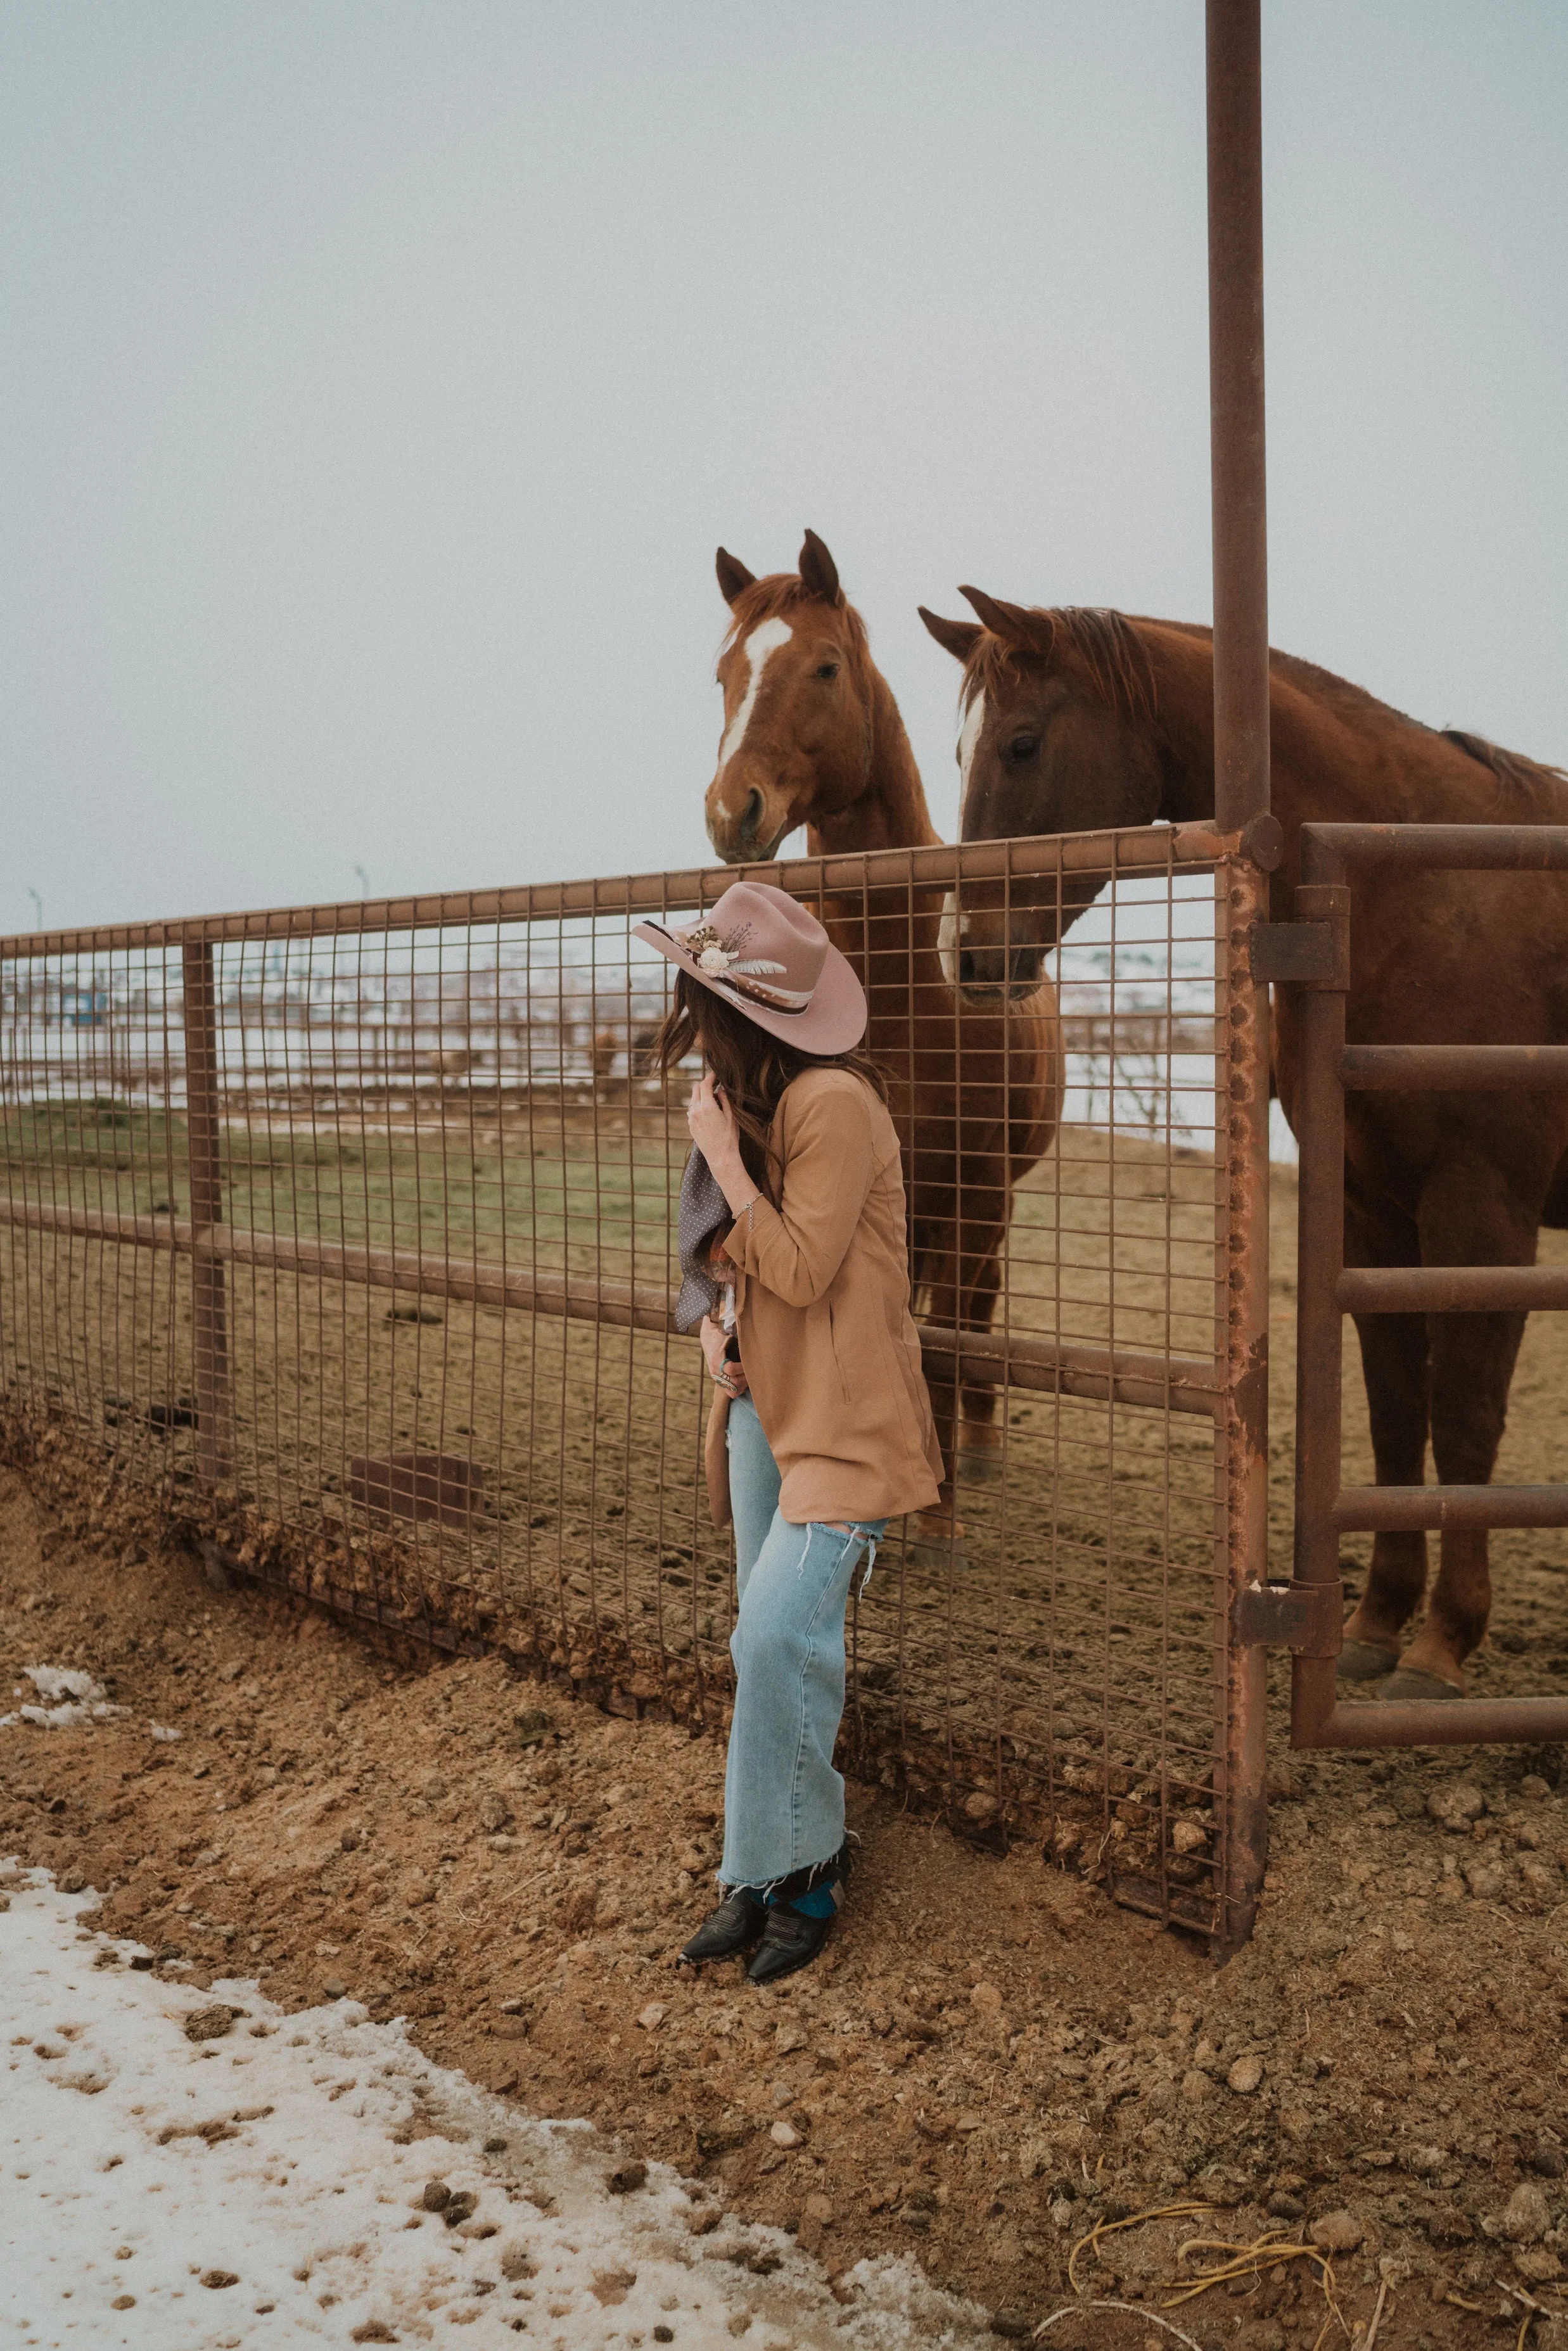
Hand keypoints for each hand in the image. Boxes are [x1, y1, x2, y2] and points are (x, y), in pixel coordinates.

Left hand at [686, 1073, 747, 1197]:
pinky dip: (699, 1107)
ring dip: (701, 1096)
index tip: (716, 1074)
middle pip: (696, 1089)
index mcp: (707, 1106)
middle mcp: (695, 1111)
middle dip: (704, 1085)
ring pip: (693, 1100)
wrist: (721, 1157)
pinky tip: (709, 1112)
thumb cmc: (729, 1137)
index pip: (705, 1084)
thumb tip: (720, 1090)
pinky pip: (692, 1111)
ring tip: (714, 1100)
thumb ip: (724, 1100)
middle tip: (715, 1085)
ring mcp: (691, 1119)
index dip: (710, 1077)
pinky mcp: (691, 1127)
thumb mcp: (731, 1116)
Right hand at [700, 1314, 747, 1396]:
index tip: (751, 1360)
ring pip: (734, 1390)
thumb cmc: (718, 1328)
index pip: (728, 1369)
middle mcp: (716, 1370)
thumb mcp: (719, 1322)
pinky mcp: (722, 1383)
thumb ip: (727, 1314)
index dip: (742, 1367)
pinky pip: (732, 1393)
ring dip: (746, 1382)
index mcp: (716, 1357)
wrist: (708, 1337)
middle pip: (734, 1382)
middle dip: (747, 1376)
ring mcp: (718, 1378)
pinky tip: (747, 1378)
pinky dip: (741, 1388)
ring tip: (752, 1372)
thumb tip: (734, 1296)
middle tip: (755, 1367)